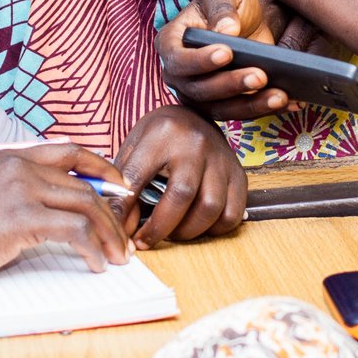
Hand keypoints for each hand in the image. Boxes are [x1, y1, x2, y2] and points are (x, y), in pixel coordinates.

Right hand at [0, 143, 133, 284]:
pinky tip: (94, 263)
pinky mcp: (21, 219)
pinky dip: (91, 249)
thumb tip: (43, 205)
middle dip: (111, 214)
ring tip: (116, 256)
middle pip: (84, 185)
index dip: (102, 167)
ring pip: (86, 206)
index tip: (120, 185)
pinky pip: (74, 230)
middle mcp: (19, 168)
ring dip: (108, 235)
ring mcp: (21, 191)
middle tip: (123, 238)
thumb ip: (11, 188)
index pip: (68, 152)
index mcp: (9, 157)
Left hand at [115, 106, 246, 246]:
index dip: (124, 207)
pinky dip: (214, 229)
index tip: (118, 230)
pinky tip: (198, 226)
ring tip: (173, 232)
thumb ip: (123, 181)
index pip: (138, 175)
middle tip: (145, 240)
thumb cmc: (159, 138)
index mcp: (162, 133)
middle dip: (160, 227)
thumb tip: (119, 223)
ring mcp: (221, 159)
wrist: (195, 117)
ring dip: (188, 231)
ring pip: (210, 207)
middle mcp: (195, 144)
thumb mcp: (135, 146)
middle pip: (182, 195)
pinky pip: (232, 213)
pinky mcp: (238, 174)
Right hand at [157, 0, 299, 119]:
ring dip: (250, 105)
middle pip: (200, 90)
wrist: (253, 17)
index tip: (226, 53)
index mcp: (172, 42)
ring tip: (278, 95)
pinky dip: (264, 109)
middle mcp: (180, 74)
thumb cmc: (231, 2)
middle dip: (231, 84)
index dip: (199, 60)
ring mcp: (200, 94)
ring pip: (221, 109)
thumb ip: (222, 7)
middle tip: (260, 75)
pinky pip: (241, 114)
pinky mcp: (222, 106)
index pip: (178, 59)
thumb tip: (226, 30)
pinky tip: (287, 101)